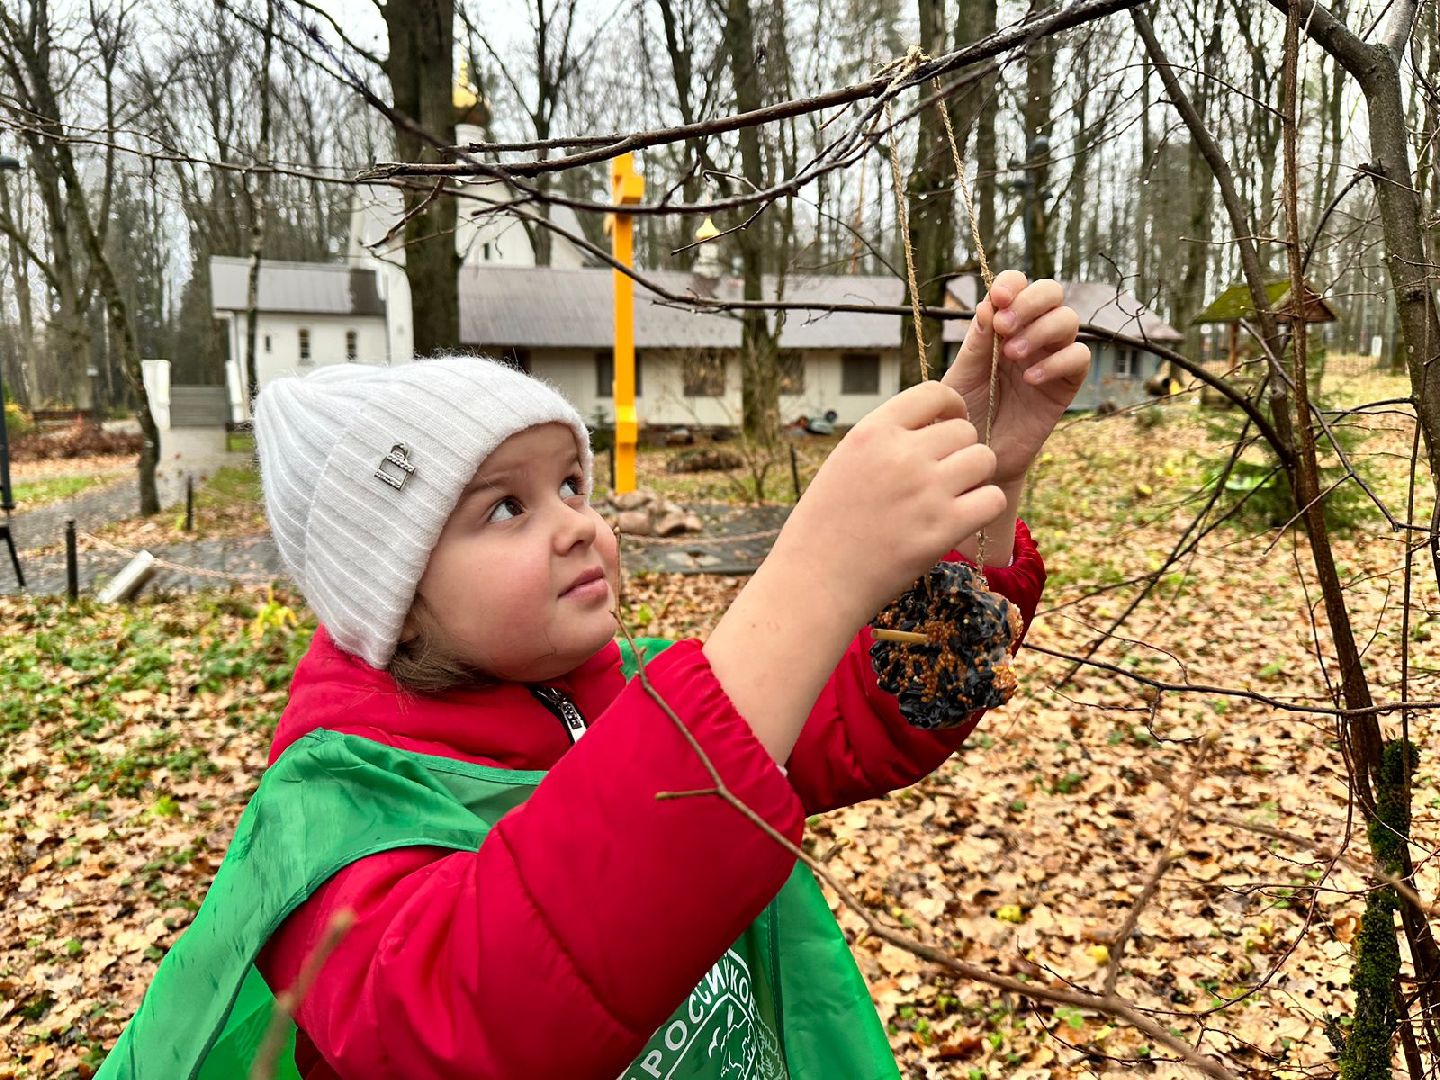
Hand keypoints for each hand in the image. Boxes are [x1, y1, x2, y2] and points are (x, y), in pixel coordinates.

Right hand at [776, 381, 1005, 622]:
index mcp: (872, 432)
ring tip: (954, 497)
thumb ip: (886, 440)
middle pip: (964, 430)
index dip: (951, 407)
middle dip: (960, 450)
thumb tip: (934, 425)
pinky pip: (993, 499)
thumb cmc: (825, 526)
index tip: (947, 427)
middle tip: (944, 477)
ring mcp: (925, 491)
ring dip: (976, 477)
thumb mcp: (845, 463)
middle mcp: (901, 455)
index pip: (933, 393)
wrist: (815, 582)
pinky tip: (963, 518)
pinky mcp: (944, 528)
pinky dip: (984, 507)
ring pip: (984, 459)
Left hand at [941, 271, 1090, 490]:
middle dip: (1030, 302)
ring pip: (1068, 319)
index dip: (1012, 283)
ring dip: (1041, 330)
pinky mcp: (1066, 385)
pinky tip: (1030, 379)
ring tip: (1011, 355)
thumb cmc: (965, 412)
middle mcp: (1031, 334)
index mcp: (1003, 324)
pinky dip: (1057, 362)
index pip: (1018, 285)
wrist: (977, 454)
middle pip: (1051, 292)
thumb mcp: (963, 374)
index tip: (997, 298)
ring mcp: (1051, 357)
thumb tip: (988, 306)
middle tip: (1003, 327)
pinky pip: (1079, 358)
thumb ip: (976, 342)